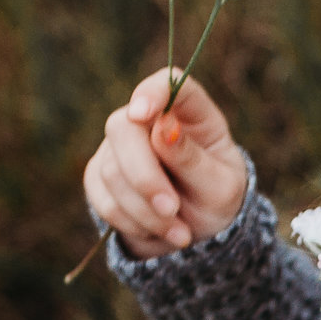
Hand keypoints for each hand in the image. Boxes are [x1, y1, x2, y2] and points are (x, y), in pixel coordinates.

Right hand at [82, 69, 248, 259]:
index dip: (152, 93)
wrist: (200, 234)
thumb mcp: (220, 186)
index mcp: (190, 113)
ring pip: (112, 171)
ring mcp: (119, 148)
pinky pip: (103, 199)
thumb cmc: (217, 200)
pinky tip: (159, 232)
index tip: (142, 114)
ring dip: (146, 211)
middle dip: (145, 176)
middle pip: (124, 128)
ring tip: (181, 233)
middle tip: (171, 210)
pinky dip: (132, 223)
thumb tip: (162, 127)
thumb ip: (193, 159)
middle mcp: (148, 123)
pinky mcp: (100, 177)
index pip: (168, 84)